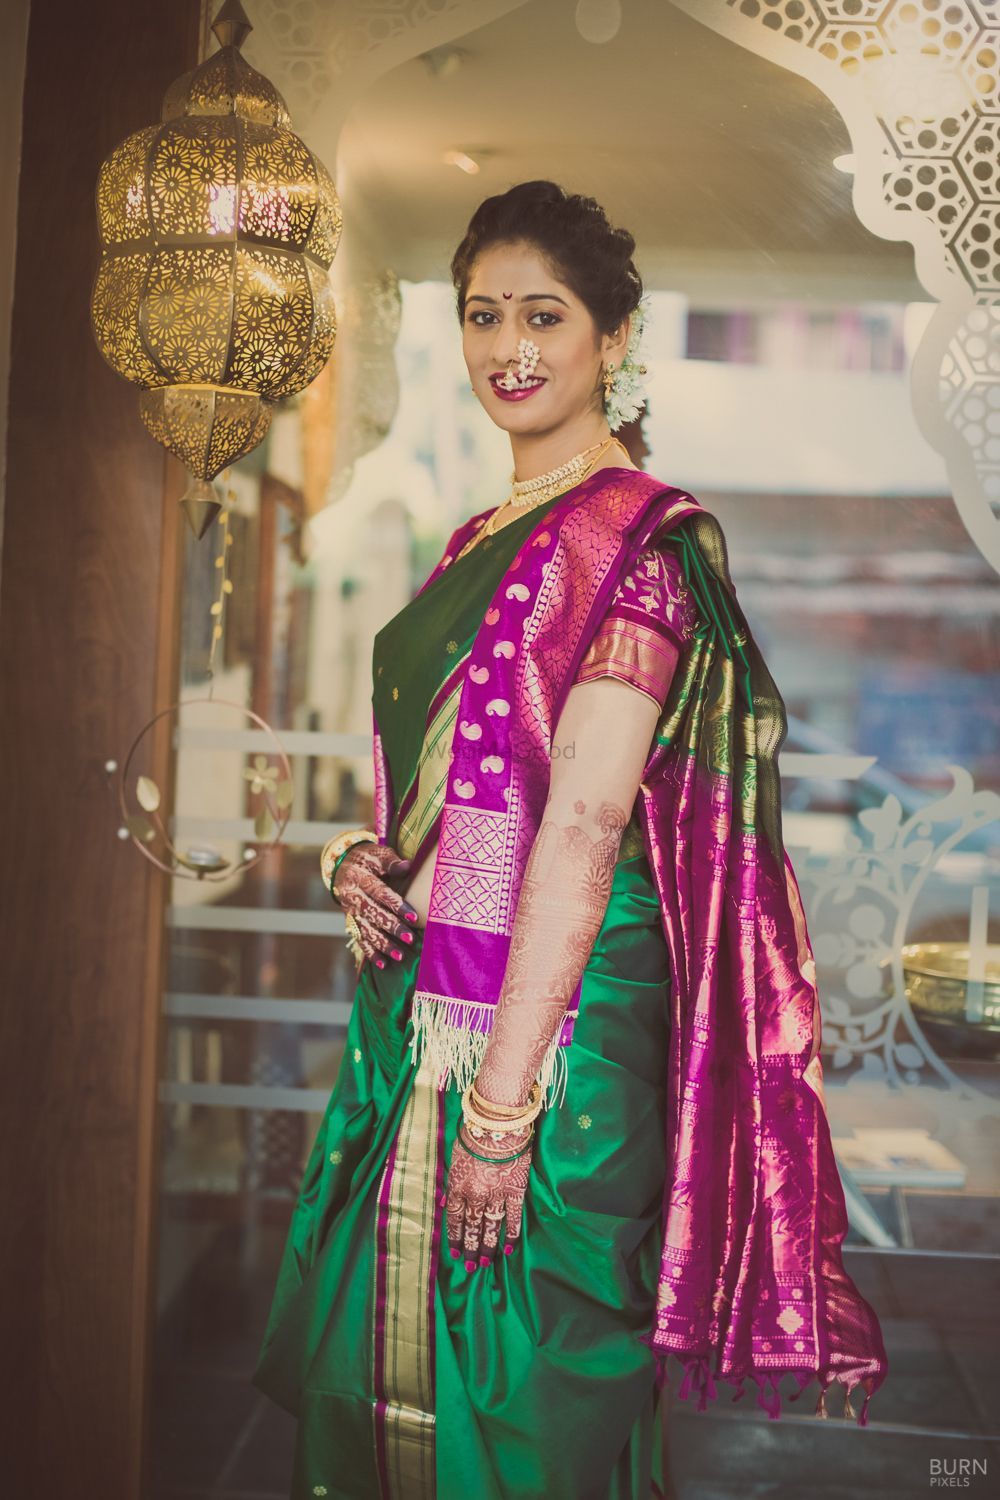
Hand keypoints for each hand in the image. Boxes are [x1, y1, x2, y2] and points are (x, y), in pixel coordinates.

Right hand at [333, 841, 418, 967]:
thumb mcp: (378, 853)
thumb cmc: (368, 858)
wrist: (343, 864)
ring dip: (382, 944)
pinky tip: (382, 964)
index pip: (380, 893)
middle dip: (391, 928)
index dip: (397, 905)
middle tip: (409, 939)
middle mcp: (352, 896)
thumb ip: (391, 862)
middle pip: (373, 914)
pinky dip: (370, 952)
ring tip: (399, 956)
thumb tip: (407, 866)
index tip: (413, 917)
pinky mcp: (350, 920)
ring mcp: (350, 910)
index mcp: (360, 878)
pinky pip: (359, 938)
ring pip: (366, 930)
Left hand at [443, 1126, 531, 1268]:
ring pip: (491, 1226)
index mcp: (457, 1186)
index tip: (456, 1253)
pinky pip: (514, 1217)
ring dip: (488, 1246)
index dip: (455, 1237)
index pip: (454, 1219)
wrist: (498, 1122)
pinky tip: (510, 1248)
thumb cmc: (473, 1135)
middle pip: (472, 1227)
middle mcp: (475, 1195)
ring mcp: (496, 1194)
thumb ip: (450, 1183)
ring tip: (487, 1262)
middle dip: (471, 1248)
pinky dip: (512, 1234)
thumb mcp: (454, 1157)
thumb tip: (444, 1203)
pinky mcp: (516, 1190)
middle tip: (472, 1266)